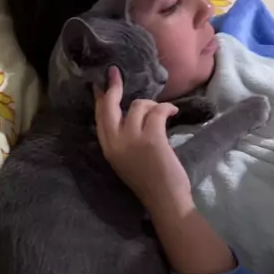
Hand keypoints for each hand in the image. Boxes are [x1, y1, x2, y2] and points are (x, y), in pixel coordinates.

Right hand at [94, 67, 191, 209]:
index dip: (100, 98)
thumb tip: (130, 114)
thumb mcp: (125, 160)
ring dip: (151, 105)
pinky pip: (157, 111)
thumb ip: (122, 140)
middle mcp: (115, 142)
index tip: (100, 84)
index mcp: (108, 149)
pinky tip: (173, 111)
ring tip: (162, 113)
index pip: (99, 117)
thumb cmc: (149, 182)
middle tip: (116, 72)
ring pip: (137, 106)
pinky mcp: (151, 138)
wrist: (164, 200)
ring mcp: (132, 139)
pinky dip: (167, 108)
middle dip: (113, 86)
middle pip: (109, 105)